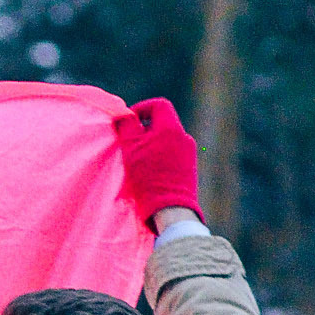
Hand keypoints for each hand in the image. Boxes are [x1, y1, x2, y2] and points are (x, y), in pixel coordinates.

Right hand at [113, 98, 202, 227]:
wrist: (171, 209)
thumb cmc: (148, 176)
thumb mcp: (130, 147)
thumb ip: (127, 125)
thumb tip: (124, 115)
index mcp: (171, 128)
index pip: (159, 105)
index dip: (142, 108)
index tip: (129, 122)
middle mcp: (184, 137)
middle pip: (163, 123)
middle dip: (145, 130)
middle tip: (129, 143)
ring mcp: (189, 153)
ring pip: (167, 140)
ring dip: (151, 145)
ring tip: (138, 161)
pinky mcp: (190, 169)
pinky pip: (173, 155)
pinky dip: (160, 157)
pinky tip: (150, 173)